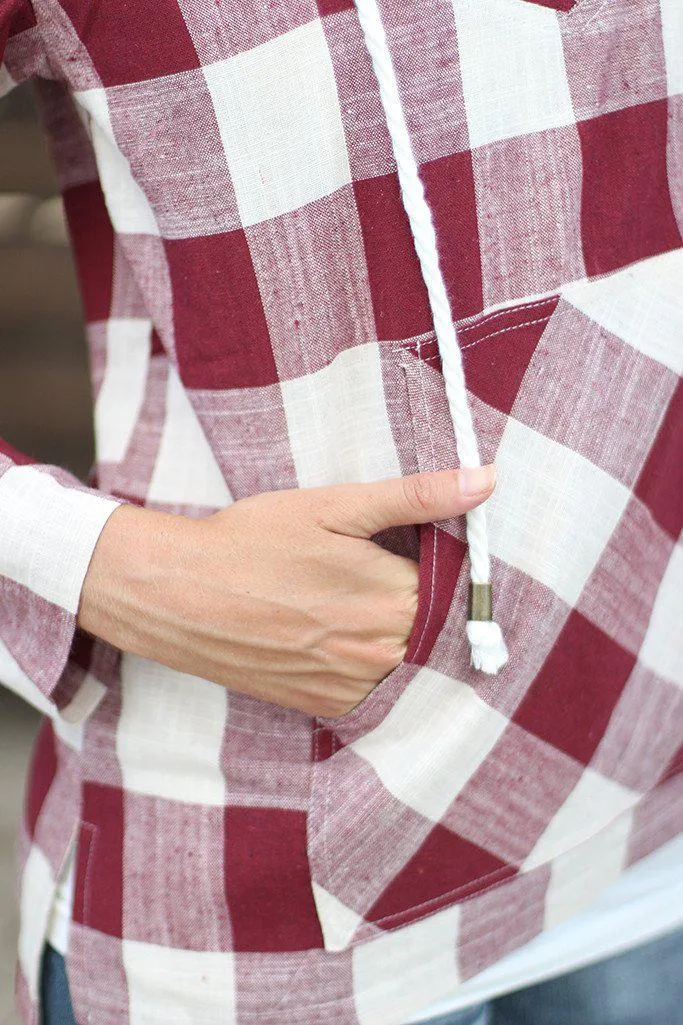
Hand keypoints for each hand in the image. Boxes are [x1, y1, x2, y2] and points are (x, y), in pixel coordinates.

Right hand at [78, 466, 494, 716]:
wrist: (178, 595)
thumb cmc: (252, 542)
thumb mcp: (334, 506)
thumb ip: (416, 497)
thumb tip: (488, 481)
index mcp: (393, 597)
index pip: (451, 583)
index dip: (430, 561)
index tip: (401, 549)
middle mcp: (382, 651)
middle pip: (430, 623)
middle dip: (410, 597)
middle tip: (362, 571)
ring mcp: (354, 685)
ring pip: (404, 657)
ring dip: (389, 632)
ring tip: (339, 600)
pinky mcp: (327, 705)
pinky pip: (372, 686)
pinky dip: (363, 662)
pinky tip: (327, 632)